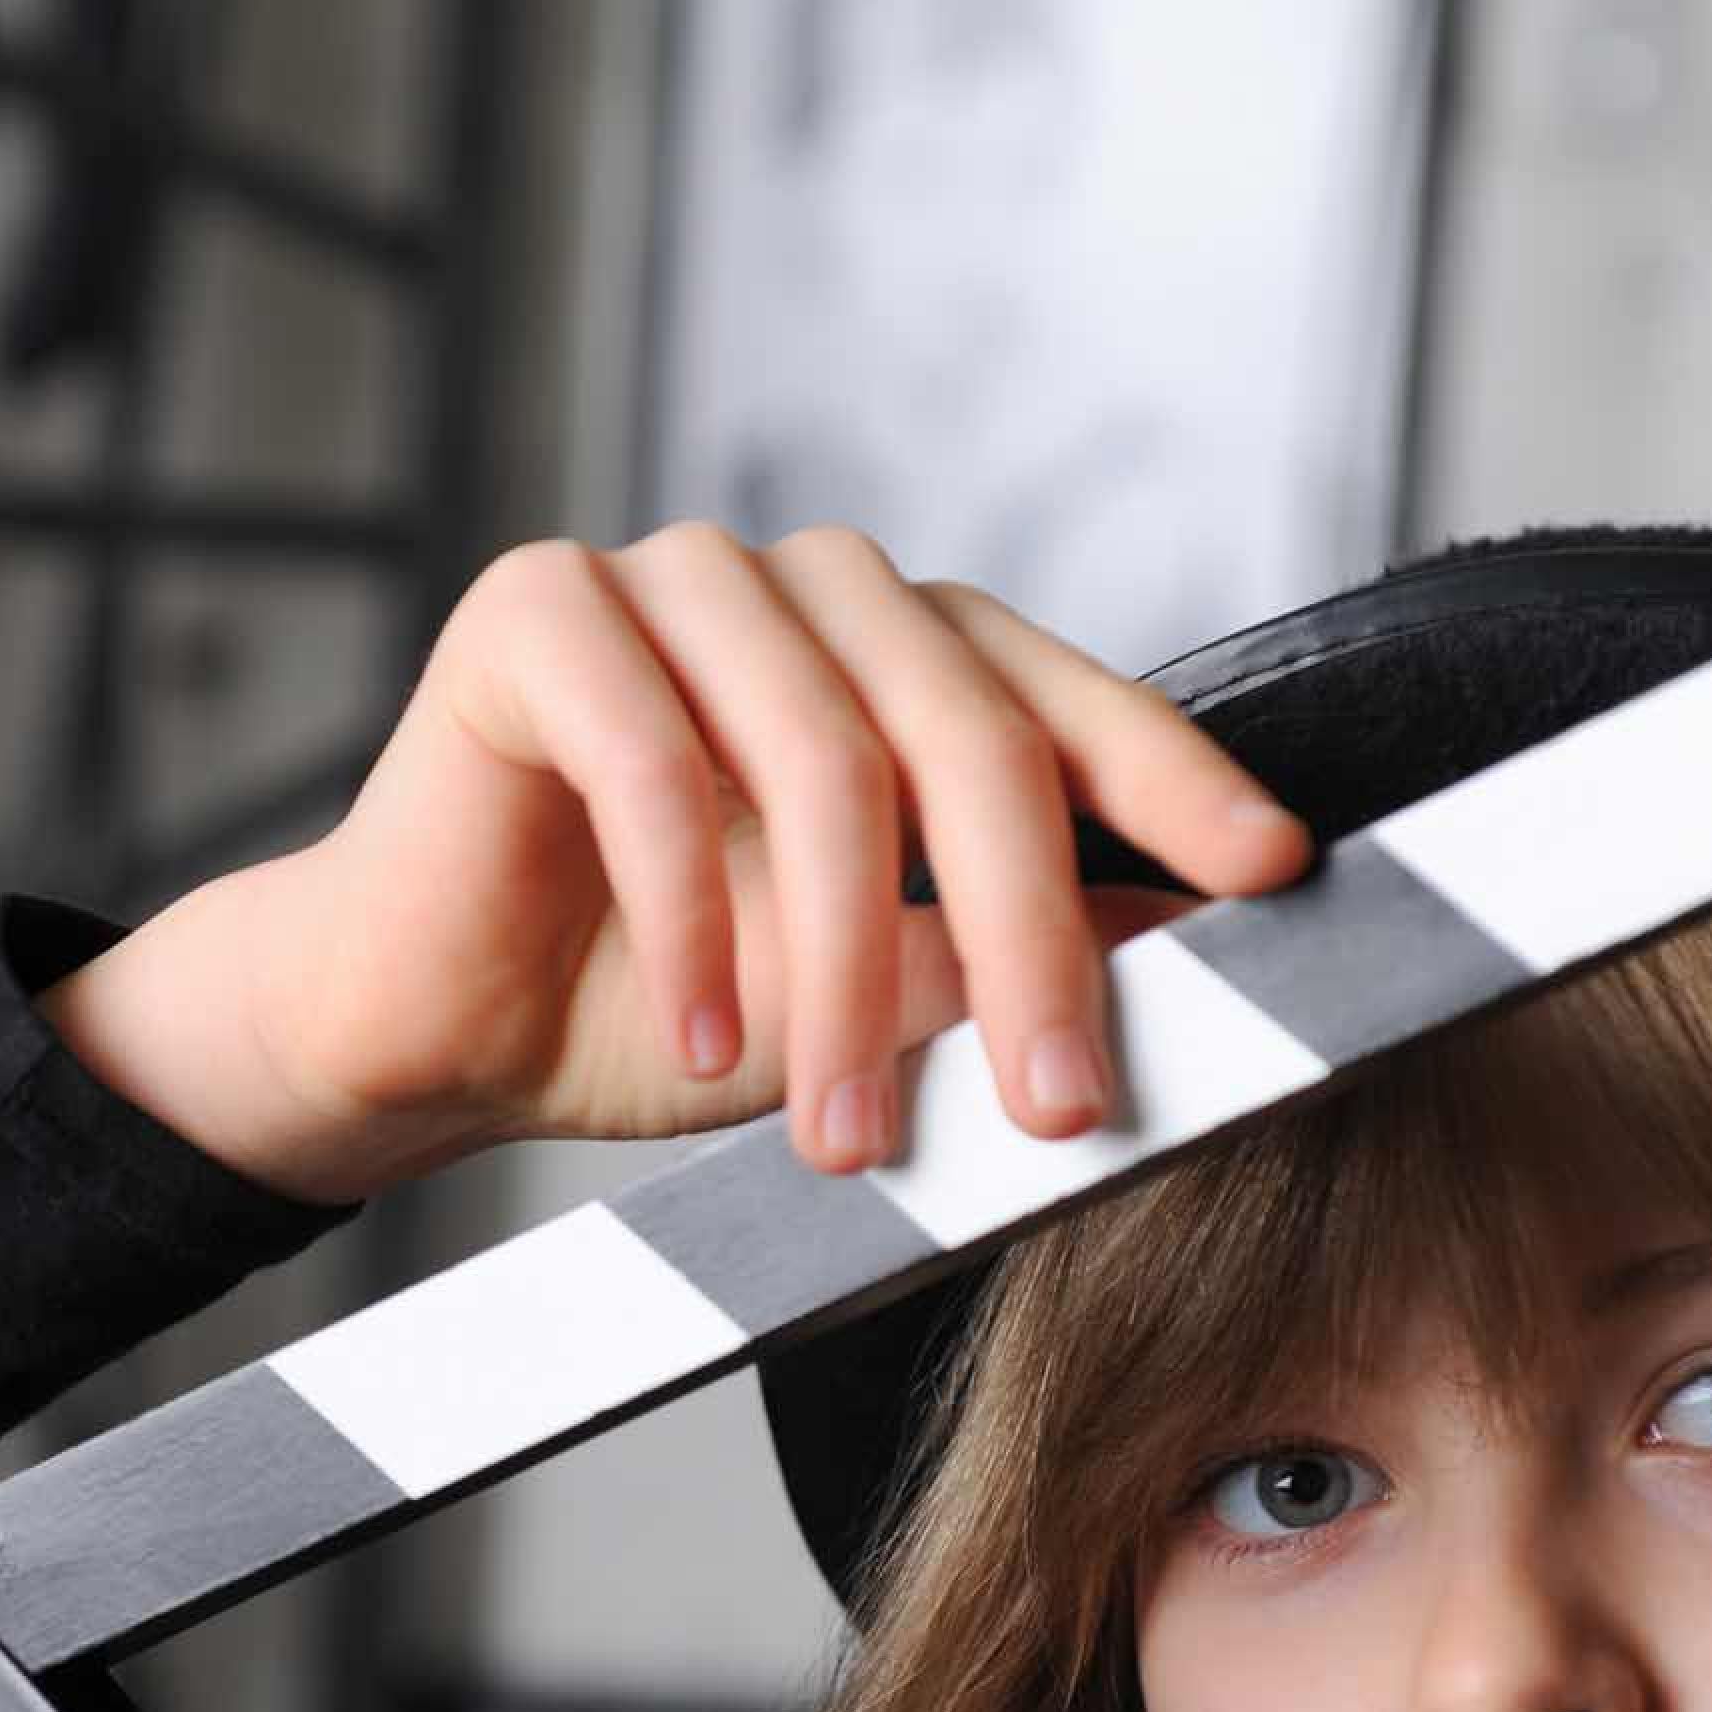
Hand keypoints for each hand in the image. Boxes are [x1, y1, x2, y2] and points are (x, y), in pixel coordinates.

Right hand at [39, 524, 1309, 1202]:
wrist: (436, 1023)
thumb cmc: (661, 1006)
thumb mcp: (874, 1003)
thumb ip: (1004, 958)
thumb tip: (1191, 956)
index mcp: (906, 658)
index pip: (1067, 701)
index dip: (1176, 783)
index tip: (1275, 877)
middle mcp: (811, 595)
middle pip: (967, 734)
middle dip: (1030, 939)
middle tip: (1059, 1106)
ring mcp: (675, 582)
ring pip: (821, 755)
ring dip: (842, 967)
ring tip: (840, 1129)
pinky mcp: (539, 608)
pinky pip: (651, 755)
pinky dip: (692, 917)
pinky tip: (704, 1040)